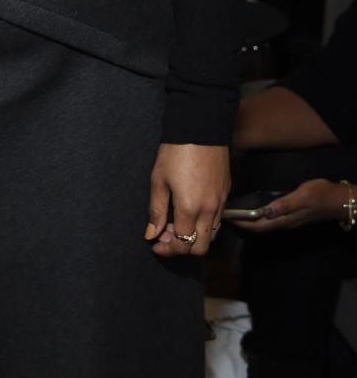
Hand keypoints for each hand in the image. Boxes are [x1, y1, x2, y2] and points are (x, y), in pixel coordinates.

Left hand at [145, 142, 229, 256]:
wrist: (200, 128)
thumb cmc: (176, 151)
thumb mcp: (158, 180)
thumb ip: (156, 211)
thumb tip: (151, 233)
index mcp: (190, 207)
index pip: (182, 243)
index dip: (167, 249)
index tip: (156, 244)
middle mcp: (209, 209)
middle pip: (201, 247)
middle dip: (182, 249)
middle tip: (166, 236)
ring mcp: (221, 202)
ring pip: (212, 235)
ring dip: (195, 237)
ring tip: (176, 224)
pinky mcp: (226, 193)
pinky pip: (218, 219)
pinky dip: (204, 225)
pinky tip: (190, 212)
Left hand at [233, 178, 349, 231]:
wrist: (338, 200)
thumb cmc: (320, 195)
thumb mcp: (302, 196)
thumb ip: (284, 204)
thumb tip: (265, 211)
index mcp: (285, 219)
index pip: (259, 225)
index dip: (243, 223)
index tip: (228, 218)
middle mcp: (285, 223)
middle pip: (259, 227)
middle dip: (243, 223)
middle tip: (227, 215)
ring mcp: (288, 220)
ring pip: (265, 225)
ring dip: (250, 222)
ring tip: (237, 214)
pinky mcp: (291, 216)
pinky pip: (270, 220)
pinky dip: (259, 217)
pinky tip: (255, 211)